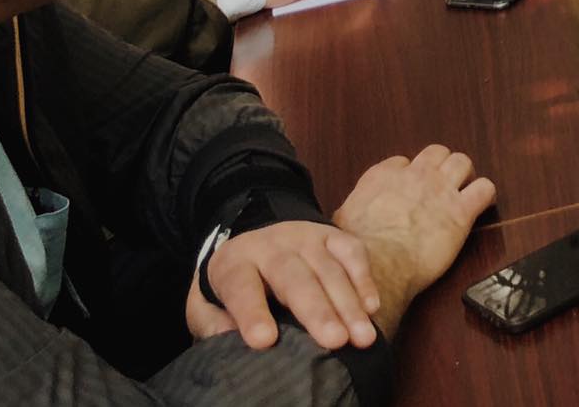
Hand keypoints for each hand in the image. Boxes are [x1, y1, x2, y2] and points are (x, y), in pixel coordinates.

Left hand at [184, 220, 379, 351]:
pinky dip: (364, 280)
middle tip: (334, 341)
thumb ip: (213, 322)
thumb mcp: (207, 302)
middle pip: (294, 277)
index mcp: (235, 263)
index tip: (264, 340)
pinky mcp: (333, 235)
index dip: (252, 313)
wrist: (257, 237)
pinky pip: (353, 253)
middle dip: (316, 310)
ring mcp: (306, 238)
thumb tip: (228, 343)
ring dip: (349, 304)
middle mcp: (272, 246)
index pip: (242, 287)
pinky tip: (371, 308)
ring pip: (329, 269)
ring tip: (362, 336)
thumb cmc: (235, 284)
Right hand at [333, 145, 496, 337]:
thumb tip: (347, 220)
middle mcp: (414, 175)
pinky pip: (484, 189)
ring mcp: (440, 190)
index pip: (403, 162)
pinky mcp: (461, 211)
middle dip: (441, 166)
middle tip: (442, 186)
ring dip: (464, 174)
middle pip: (437, 152)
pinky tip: (481, 205)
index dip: (410, 176)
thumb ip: (352, 211)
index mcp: (383, 176)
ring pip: (462, 161)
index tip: (411, 191)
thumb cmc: (356, 253)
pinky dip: (485, 194)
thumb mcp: (341, 223)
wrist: (379, 268)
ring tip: (463, 191)